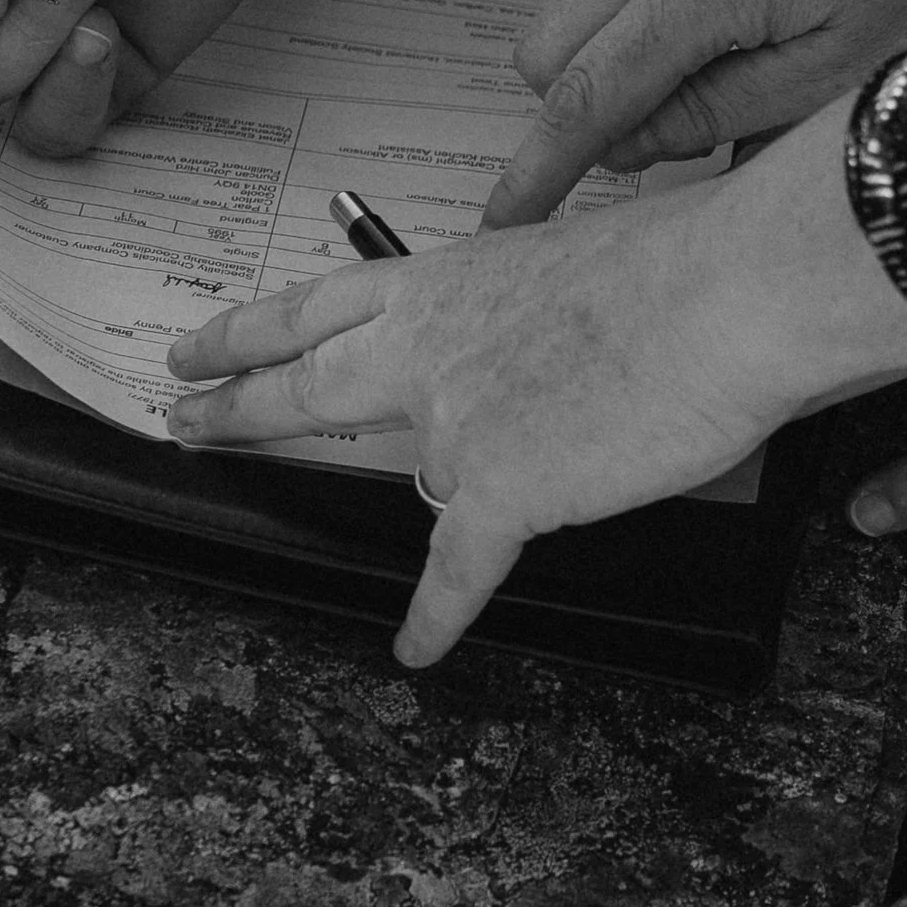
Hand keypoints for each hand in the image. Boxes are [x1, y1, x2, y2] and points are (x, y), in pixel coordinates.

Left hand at [166, 97, 906, 666]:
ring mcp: (453, 419)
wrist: (728, 294)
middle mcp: (428, 345)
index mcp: (445, 280)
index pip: (315, 303)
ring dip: (341, 479)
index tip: (199, 342)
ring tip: (297, 496)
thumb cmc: (681, 263)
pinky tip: (414, 647)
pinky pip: (456, 571)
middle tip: (179, 413)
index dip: (248, 328)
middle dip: (229, 400)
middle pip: (297, 375)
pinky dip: (436, 616)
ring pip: (383, 463)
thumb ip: (520, 305)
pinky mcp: (500, 489)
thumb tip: (522, 345)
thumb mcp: (566, 259)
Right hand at [481, 0, 906, 227]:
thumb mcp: (833, 79)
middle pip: (546, 46)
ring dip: (605, 58)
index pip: (586, 97)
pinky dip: (638, 15)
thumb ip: (715, 116)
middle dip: (572, 108)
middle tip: (652, 139)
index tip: (502, 223)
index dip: (538, 171)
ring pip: (573, 2)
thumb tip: (625, 148)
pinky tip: (717, 30)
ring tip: (699, 80)